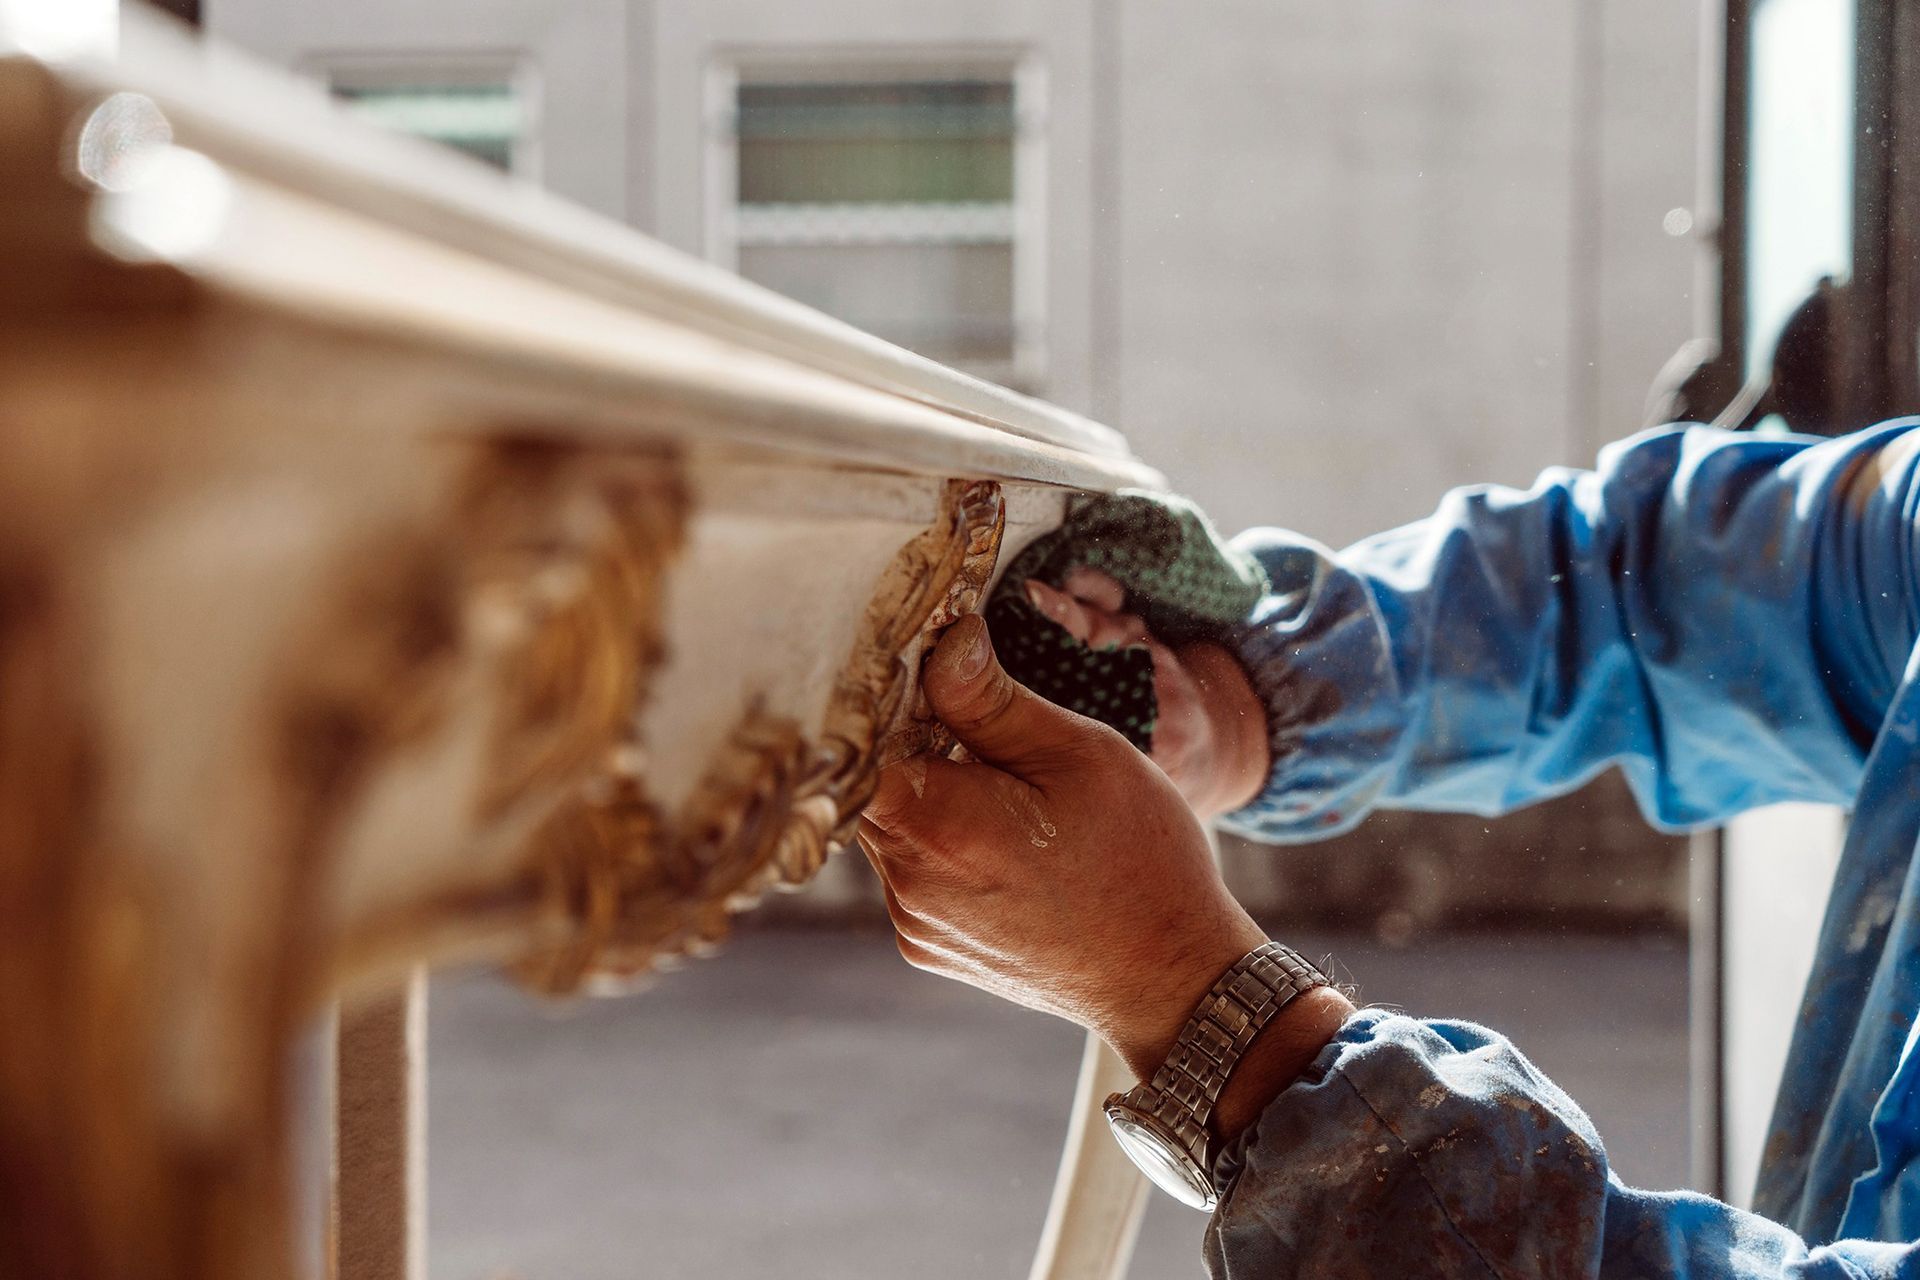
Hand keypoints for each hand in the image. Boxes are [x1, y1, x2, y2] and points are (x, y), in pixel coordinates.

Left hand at [859, 615, 1348, 1105]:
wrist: (1171, 979)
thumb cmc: (1140, 861)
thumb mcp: (1080, 756)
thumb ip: (994, 702)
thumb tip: (944, 645)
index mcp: (937, 827)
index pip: (860, 741)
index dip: (889, 700)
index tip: (932, 674)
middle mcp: (908, 883)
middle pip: (871, 784)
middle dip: (912, 743)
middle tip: (975, 718)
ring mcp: (914, 923)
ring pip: (889, 827)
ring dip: (928, 794)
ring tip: (1001, 783)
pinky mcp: (929, 946)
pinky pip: (912, 871)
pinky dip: (942, 841)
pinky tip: (1005, 836)